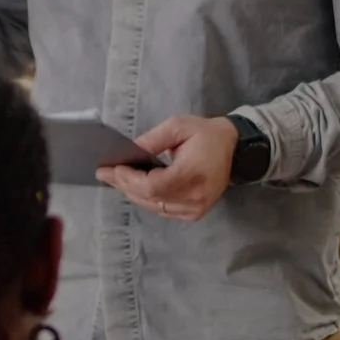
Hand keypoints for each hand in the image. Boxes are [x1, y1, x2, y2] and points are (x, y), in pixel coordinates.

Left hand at [100, 116, 234, 221]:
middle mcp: (195, 197)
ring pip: (154, 207)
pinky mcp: (195, 213)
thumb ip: (152, 140)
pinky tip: (135, 188)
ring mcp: (196, 209)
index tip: (111, 169)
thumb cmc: (205, 134)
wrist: (234, 148)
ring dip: (133, 193)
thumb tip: (128, 152)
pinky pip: (163, 210)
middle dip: (125, 185)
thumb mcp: (178, 127)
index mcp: (193, 174)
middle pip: (150, 199)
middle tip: (105, 174)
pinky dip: (147, 200)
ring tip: (115, 180)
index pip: (153, 186)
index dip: (129, 180)